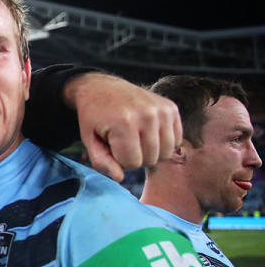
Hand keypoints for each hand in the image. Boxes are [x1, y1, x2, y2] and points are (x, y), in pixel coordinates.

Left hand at [64, 72, 181, 180]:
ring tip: (135, 138)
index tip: (111, 146)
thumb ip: (102, 162)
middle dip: (134, 156)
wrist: (102, 88)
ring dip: (150, 151)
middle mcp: (147, 115)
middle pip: (150, 159)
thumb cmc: (94, 117)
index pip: (132, 163)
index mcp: (124, 123)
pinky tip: (148, 133)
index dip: (119, 160)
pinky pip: (176, 140)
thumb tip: (119, 178)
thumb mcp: (89, 140)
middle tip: (122, 141)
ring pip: (166, 153)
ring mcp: (162, 110)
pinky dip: (162, 142)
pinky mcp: (171, 108)